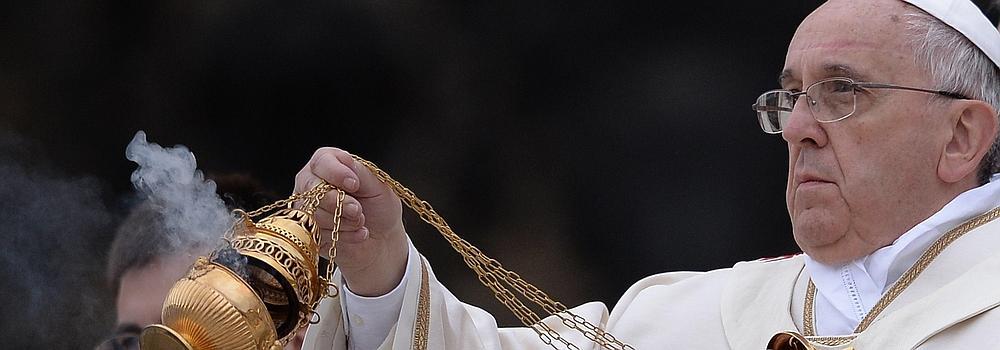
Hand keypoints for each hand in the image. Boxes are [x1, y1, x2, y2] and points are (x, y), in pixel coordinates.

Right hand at [294, 147, 408, 295]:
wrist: (382, 239)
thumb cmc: (380, 208)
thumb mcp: (378, 187)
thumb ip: (360, 172)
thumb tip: (345, 163)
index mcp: (330, 165)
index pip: (321, 161)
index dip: (336, 172)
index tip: (354, 184)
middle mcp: (312, 183)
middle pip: (311, 187)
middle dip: (339, 201)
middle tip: (358, 210)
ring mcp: (306, 207)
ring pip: (314, 213)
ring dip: (344, 221)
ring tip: (361, 222)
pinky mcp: (308, 231)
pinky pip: (318, 233)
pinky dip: (344, 235)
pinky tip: (358, 233)